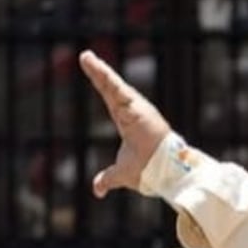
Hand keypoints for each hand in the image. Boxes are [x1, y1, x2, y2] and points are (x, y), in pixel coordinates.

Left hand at [80, 52, 171, 196]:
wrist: (163, 174)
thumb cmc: (148, 170)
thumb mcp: (121, 173)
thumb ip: (108, 178)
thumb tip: (97, 190)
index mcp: (127, 120)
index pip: (110, 97)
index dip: (101, 83)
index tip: (91, 68)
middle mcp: (132, 111)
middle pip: (110, 88)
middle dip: (98, 71)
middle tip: (84, 56)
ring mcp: (136, 109)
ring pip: (114, 87)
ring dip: (100, 72)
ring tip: (87, 59)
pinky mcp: (139, 110)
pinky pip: (121, 93)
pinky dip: (109, 82)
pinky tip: (97, 68)